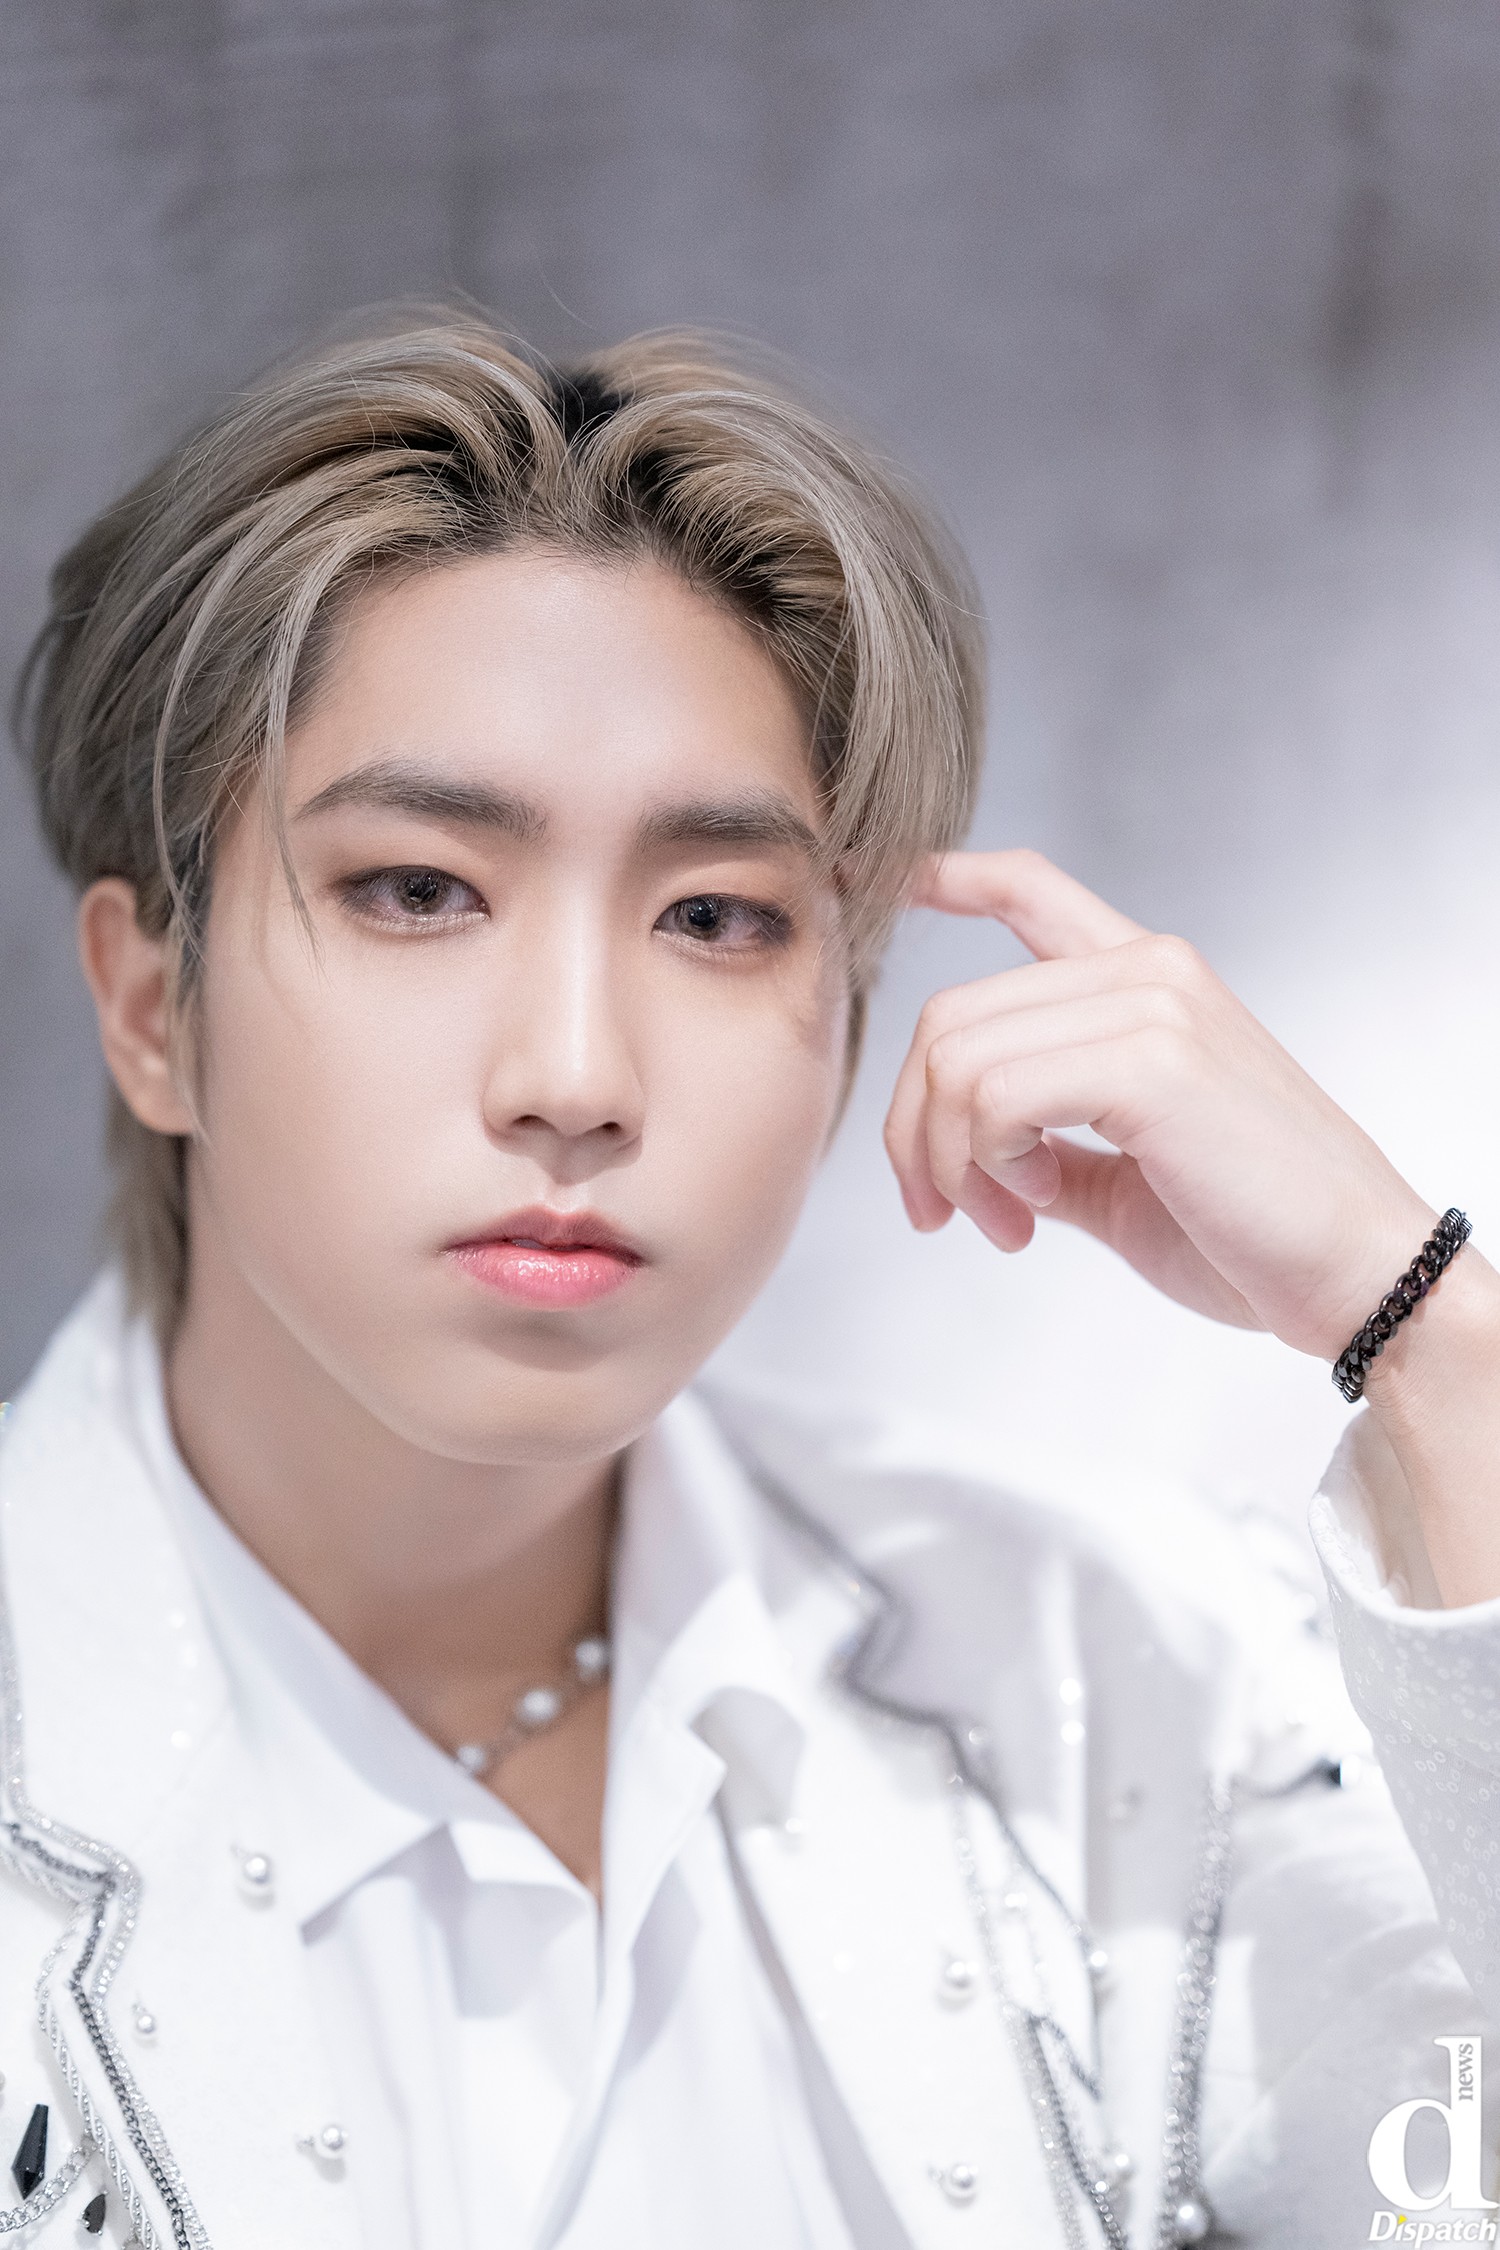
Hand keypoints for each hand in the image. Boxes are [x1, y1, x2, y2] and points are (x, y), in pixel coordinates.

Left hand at [884, 849, 1434, 1360]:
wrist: (1357, 1277)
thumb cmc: (1253, 1234)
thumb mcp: (1122, 1178)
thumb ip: (1044, 1146)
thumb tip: (972, 1160)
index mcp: (1148, 978)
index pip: (1029, 886)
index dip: (941, 875)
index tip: (874, 877)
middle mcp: (1148, 968)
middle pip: (949, 1015)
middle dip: (916, 1130)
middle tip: (952, 1216)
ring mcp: (1153, 1004)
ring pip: (958, 1058)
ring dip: (952, 1163)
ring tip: (1005, 1224)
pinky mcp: (1153, 1060)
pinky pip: (994, 1097)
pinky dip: (986, 1164)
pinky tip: (1035, 1206)